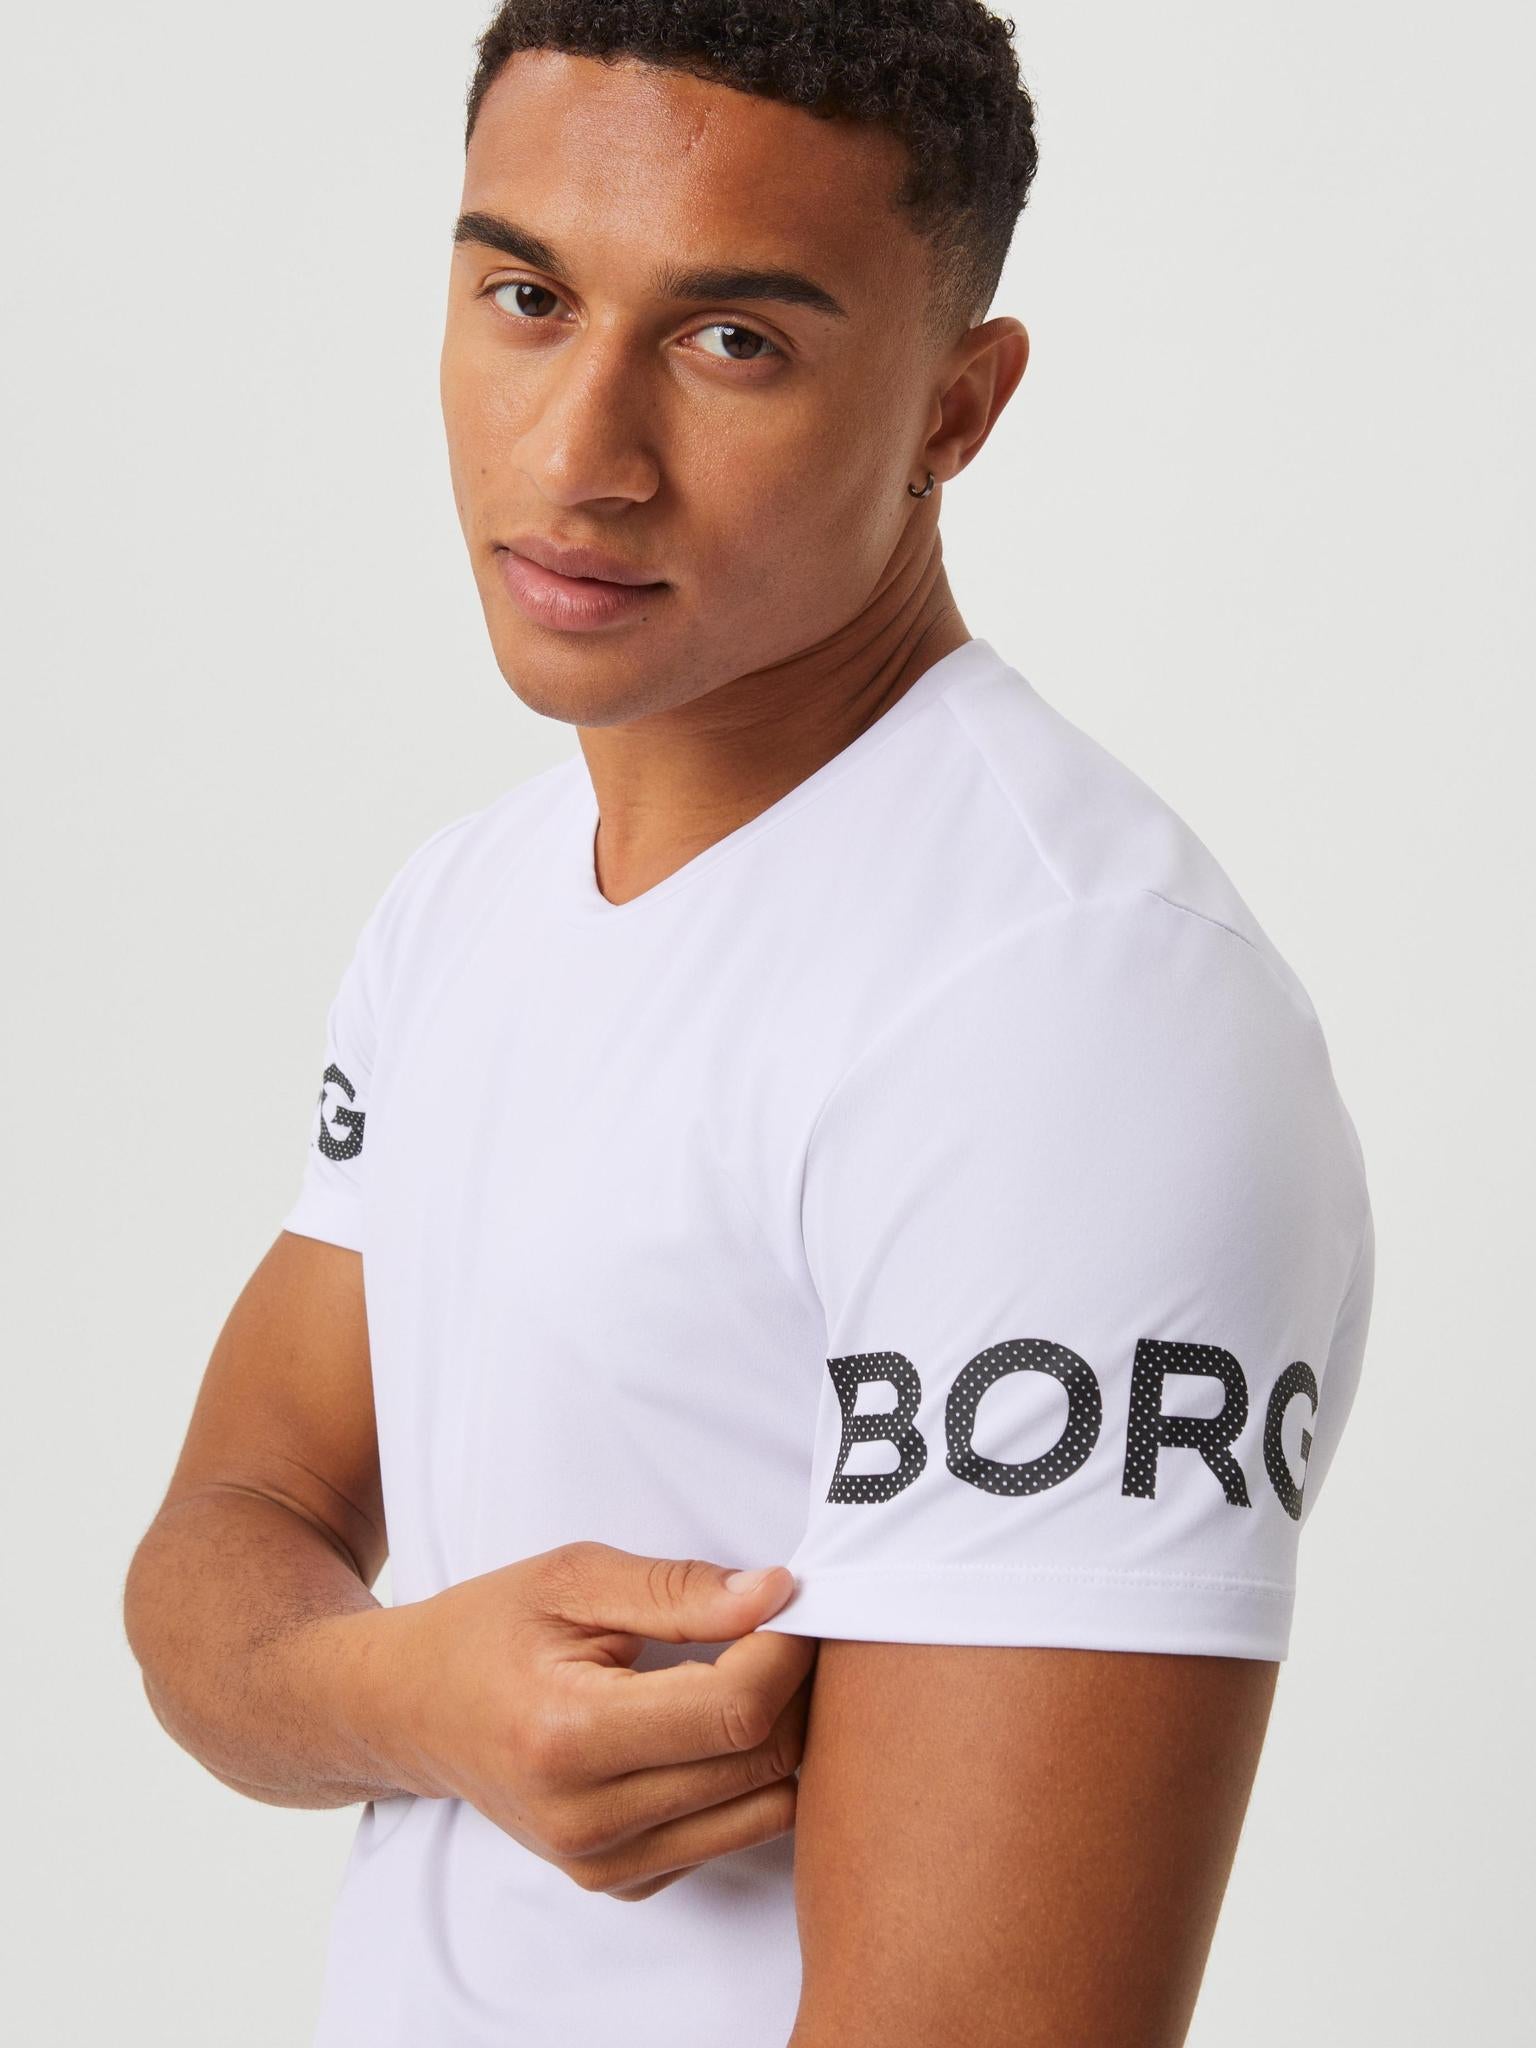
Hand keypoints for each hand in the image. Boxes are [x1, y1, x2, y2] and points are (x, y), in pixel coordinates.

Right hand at [345, 1541, 816, 1900]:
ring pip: (764, 1810)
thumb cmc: (489, 1630)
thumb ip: (679, 1590)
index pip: (736, 1711)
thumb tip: (777, 1593)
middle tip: (776, 1628)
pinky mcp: (617, 1883)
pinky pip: (729, 1837)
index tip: (788, 1602)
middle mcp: (587, 1820)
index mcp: (570, 1734)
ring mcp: (601, 1864)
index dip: (786, 1651)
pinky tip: (710, 1726)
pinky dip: (744, 1780)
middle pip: (762, 1764)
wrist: (412, 1708)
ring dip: (780, 1736)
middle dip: (793, 1688)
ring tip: (748, 1672)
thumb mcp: (574, 1577)